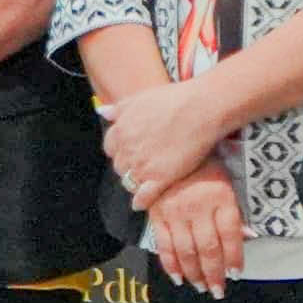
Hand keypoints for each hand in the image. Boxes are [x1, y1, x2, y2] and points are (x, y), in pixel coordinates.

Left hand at [102, 72, 227, 202]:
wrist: (200, 109)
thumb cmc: (173, 99)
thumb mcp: (140, 98)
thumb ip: (119, 108)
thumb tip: (102, 112)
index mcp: (120, 131)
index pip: (110, 148)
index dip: (121, 150)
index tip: (131, 150)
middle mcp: (127, 150)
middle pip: (119, 166)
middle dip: (128, 166)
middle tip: (142, 165)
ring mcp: (143, 166)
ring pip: (129, 182)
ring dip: (134, 183)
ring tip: (146, 181)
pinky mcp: (160, 179)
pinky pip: (143, 197)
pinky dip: (141, 201)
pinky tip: (142, 203)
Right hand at [142, 171, 246, 292]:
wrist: (170, 145)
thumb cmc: (205, 165)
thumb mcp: (227, 182)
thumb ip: (235, 211)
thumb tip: (249, 237)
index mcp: (219, 198)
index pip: (230, 235)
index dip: (234, 258)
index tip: (236, 274)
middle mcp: (197, 207)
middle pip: (208, 248)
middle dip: (214, 274)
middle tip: (218, 291)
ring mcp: (175, 212)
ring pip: (186, 251)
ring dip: (194, 274)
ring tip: (200, 287)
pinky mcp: (157, 214)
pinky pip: (164, 244)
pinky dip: (170, 264)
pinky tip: (178, 277)